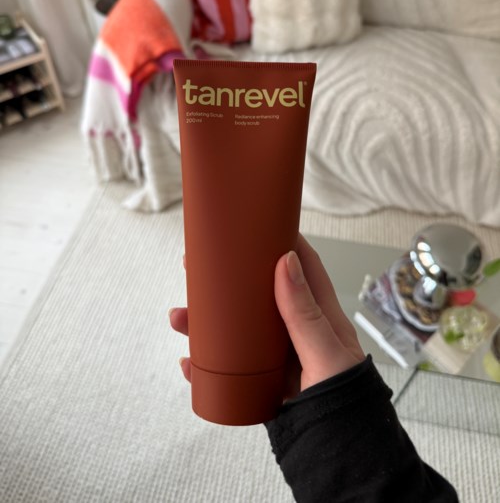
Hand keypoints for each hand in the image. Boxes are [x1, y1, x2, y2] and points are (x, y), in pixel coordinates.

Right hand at [169, 234, 364, 397]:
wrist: (339, 451)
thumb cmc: (346, 400)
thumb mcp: (326, 352)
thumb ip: (304, 313)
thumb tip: (284, 262)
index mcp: (317, 315)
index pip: (297, 266)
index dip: (277, 242)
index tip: (250, 226)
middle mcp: (294, 330)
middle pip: (254, 295)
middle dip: (225, 281)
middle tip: (194, 269)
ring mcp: (275, 355)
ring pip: (235, 329)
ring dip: (205, 322)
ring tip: (179, 318)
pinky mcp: (261, 381)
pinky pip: (228, 366)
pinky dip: (205, 364)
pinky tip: (188, 363)